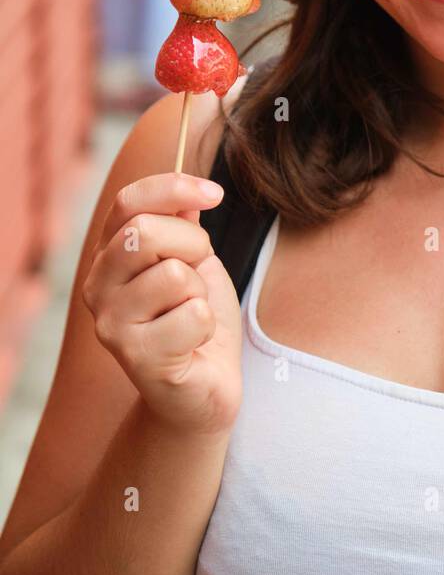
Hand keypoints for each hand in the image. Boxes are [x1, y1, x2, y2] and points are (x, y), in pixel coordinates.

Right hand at [82, 173, 241, 437]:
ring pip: (174, 274)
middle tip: (198, 274)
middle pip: (146, 233)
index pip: (129, 201)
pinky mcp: (136, 358)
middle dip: (192, 246)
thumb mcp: (191, 260)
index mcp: (107, 255)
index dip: (175, 187)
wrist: (203, 387)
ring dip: (199, 293)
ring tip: (190, 314)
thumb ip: (181, 223)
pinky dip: (206, 326)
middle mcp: (97, 287)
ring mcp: (111, 324)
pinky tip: (192, 343)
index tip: (215, 194)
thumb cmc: (195, 319)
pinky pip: (193, 315)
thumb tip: (186, 187)